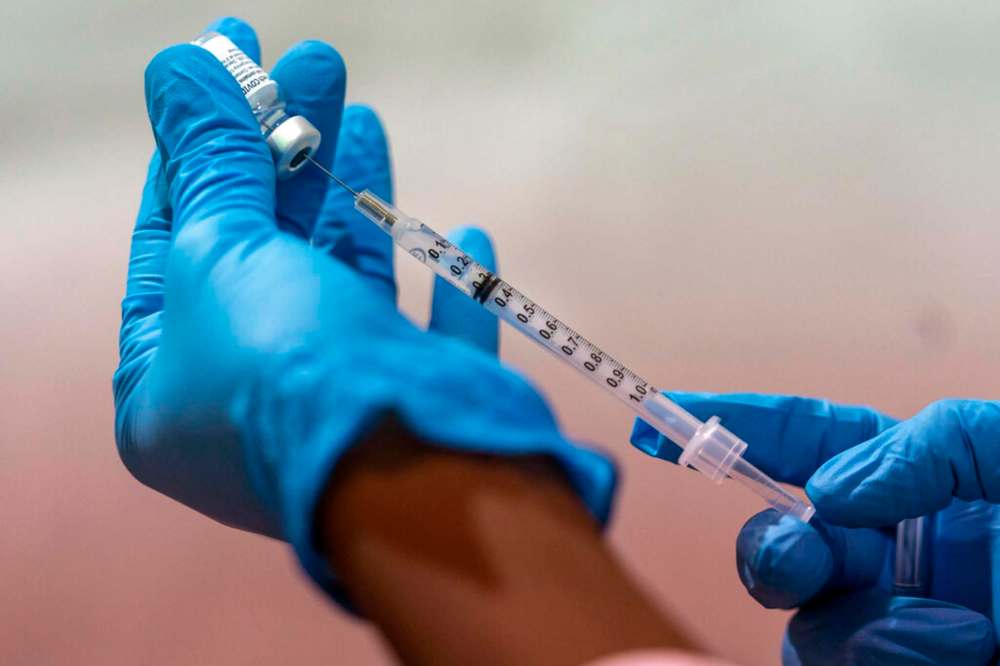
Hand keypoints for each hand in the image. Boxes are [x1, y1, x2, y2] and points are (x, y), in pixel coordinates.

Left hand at [114, 17, 614, 600]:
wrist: (410, 468)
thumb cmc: (289, 370)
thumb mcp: (224, 252)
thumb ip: (210, 160)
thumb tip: (178, 65)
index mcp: (169, 385)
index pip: (173, 240)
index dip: (201, 147)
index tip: (228, 69)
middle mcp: (250, 400)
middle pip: (266, 249)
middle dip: (289, 152)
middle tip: (315, 66)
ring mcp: (338, 404)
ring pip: (346, 282)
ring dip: (358, 199)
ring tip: (365, 117)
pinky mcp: (417, 406)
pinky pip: (431, 336)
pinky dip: (450, 286)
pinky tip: (462, 235)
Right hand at [631, 393, 999, 664]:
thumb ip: (927, 449)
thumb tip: (831, 492)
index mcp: (916, 486)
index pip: (800, 443)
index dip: (728, 427)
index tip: (659, 417)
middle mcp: (893, 561)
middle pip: (781, 551)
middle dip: (773, 551)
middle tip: (804, 556)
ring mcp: (898, 632)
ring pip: (810, 633)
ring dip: (866, 629)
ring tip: (960, 634)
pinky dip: (890, 658)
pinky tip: (958, 653)